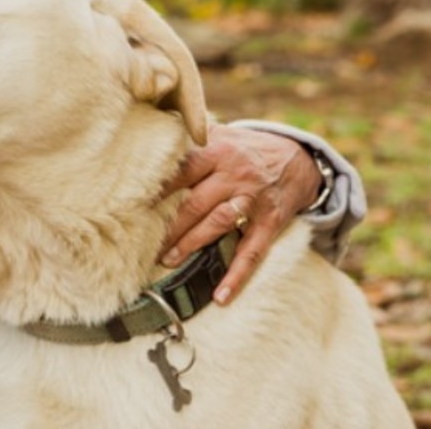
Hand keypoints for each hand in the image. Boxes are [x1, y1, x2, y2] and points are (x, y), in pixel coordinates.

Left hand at [157, 124, 321, 304]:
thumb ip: (190, 139)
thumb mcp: (221, 134)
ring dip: (192, 244)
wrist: (298, 158)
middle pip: (195, 202)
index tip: (132, 204)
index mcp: (217, 151)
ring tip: (168, 260)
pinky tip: (221, 296)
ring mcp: (253, 199)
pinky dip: (237, 275)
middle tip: (142, 243)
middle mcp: (234, 174)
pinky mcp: (270, 222)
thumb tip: (148, 137)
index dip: (157, 189)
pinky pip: (252, 252)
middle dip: (168, 225)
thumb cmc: (245, 149)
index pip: (181, 170)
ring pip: (218, 223)